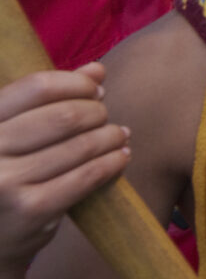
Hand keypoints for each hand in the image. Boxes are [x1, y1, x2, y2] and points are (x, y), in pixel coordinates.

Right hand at [0, 66, 127, 266]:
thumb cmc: (7, 173)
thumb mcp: (14, 133)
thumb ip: (49, 99)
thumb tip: (96, 69)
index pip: (36, 87)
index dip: (75, 84)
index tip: (95, 89)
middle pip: (63, 115)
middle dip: (96, 112)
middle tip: (105, 117)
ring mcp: (6, 182)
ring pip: (80, 146)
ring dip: (110, 136)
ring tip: (119, 135)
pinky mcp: (31, 209)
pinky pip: (86, 176)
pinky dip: (111, 162)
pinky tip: (120, 157)